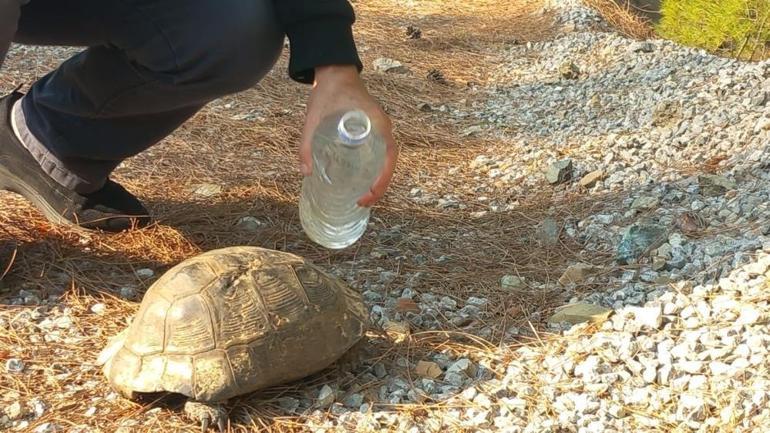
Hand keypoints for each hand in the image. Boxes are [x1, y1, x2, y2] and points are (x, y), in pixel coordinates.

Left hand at [299, 65, 397, 206]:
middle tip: (362, 201)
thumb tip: (305, 173)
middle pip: (389, 162)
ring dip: (379, 178)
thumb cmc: (327, 92)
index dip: (382, 179)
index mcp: (376, 123)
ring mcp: (380, 127)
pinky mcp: (373, 127)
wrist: (334, 71)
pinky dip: (376, 167)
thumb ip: (307, 144)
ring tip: (363, 196)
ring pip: (386, 158)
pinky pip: (380, 151)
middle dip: (380, 185)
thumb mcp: (313, 118)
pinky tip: (362, 178)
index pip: (389, 156)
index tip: (367, 194)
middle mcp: (383, 126)